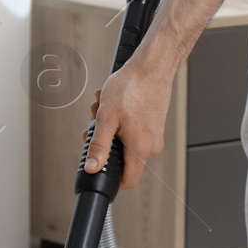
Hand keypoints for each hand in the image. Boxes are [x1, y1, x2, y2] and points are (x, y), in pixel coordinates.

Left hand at [86, 57, 171, 189]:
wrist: (153, 67)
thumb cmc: (133, 87)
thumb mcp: (106, 118)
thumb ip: (99, 146)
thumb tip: (92, 167)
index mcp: (141, 149)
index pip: (128, 181)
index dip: (111, 180)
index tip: (100, 171)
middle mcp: (152, 146)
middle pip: (122, 157)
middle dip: (105, 141)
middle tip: (95, 123)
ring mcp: (155, 135)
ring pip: (125, 140)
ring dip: (110, 126)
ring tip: (104, 106)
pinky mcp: (154, 125)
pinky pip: (133, 130)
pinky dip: (120, 119)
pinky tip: (115, 104)